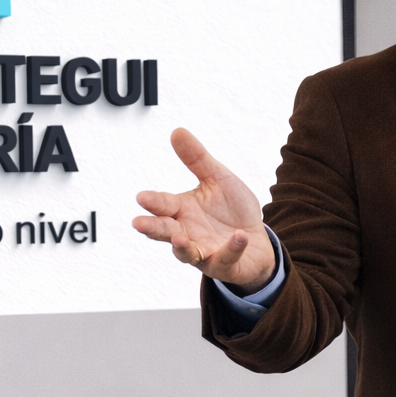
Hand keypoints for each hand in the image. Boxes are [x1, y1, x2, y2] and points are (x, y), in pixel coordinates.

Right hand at [133, 128, 277, 289]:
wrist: (257, 240)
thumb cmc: (232, 211)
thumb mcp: (217, 179)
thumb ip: (197, 159)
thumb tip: (177, 131)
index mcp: (182, 210)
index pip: (163, 205)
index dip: (152, 201)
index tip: (141, 197)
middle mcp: (187, 233)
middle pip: (165, 232)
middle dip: (152, 228)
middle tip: (138, 223)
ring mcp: (203, 252)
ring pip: (187, 253)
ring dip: (182, 248)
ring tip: (179, 239)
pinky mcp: (224, 265)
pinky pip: (225, 258)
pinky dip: (231, 248)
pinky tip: (239, 236)